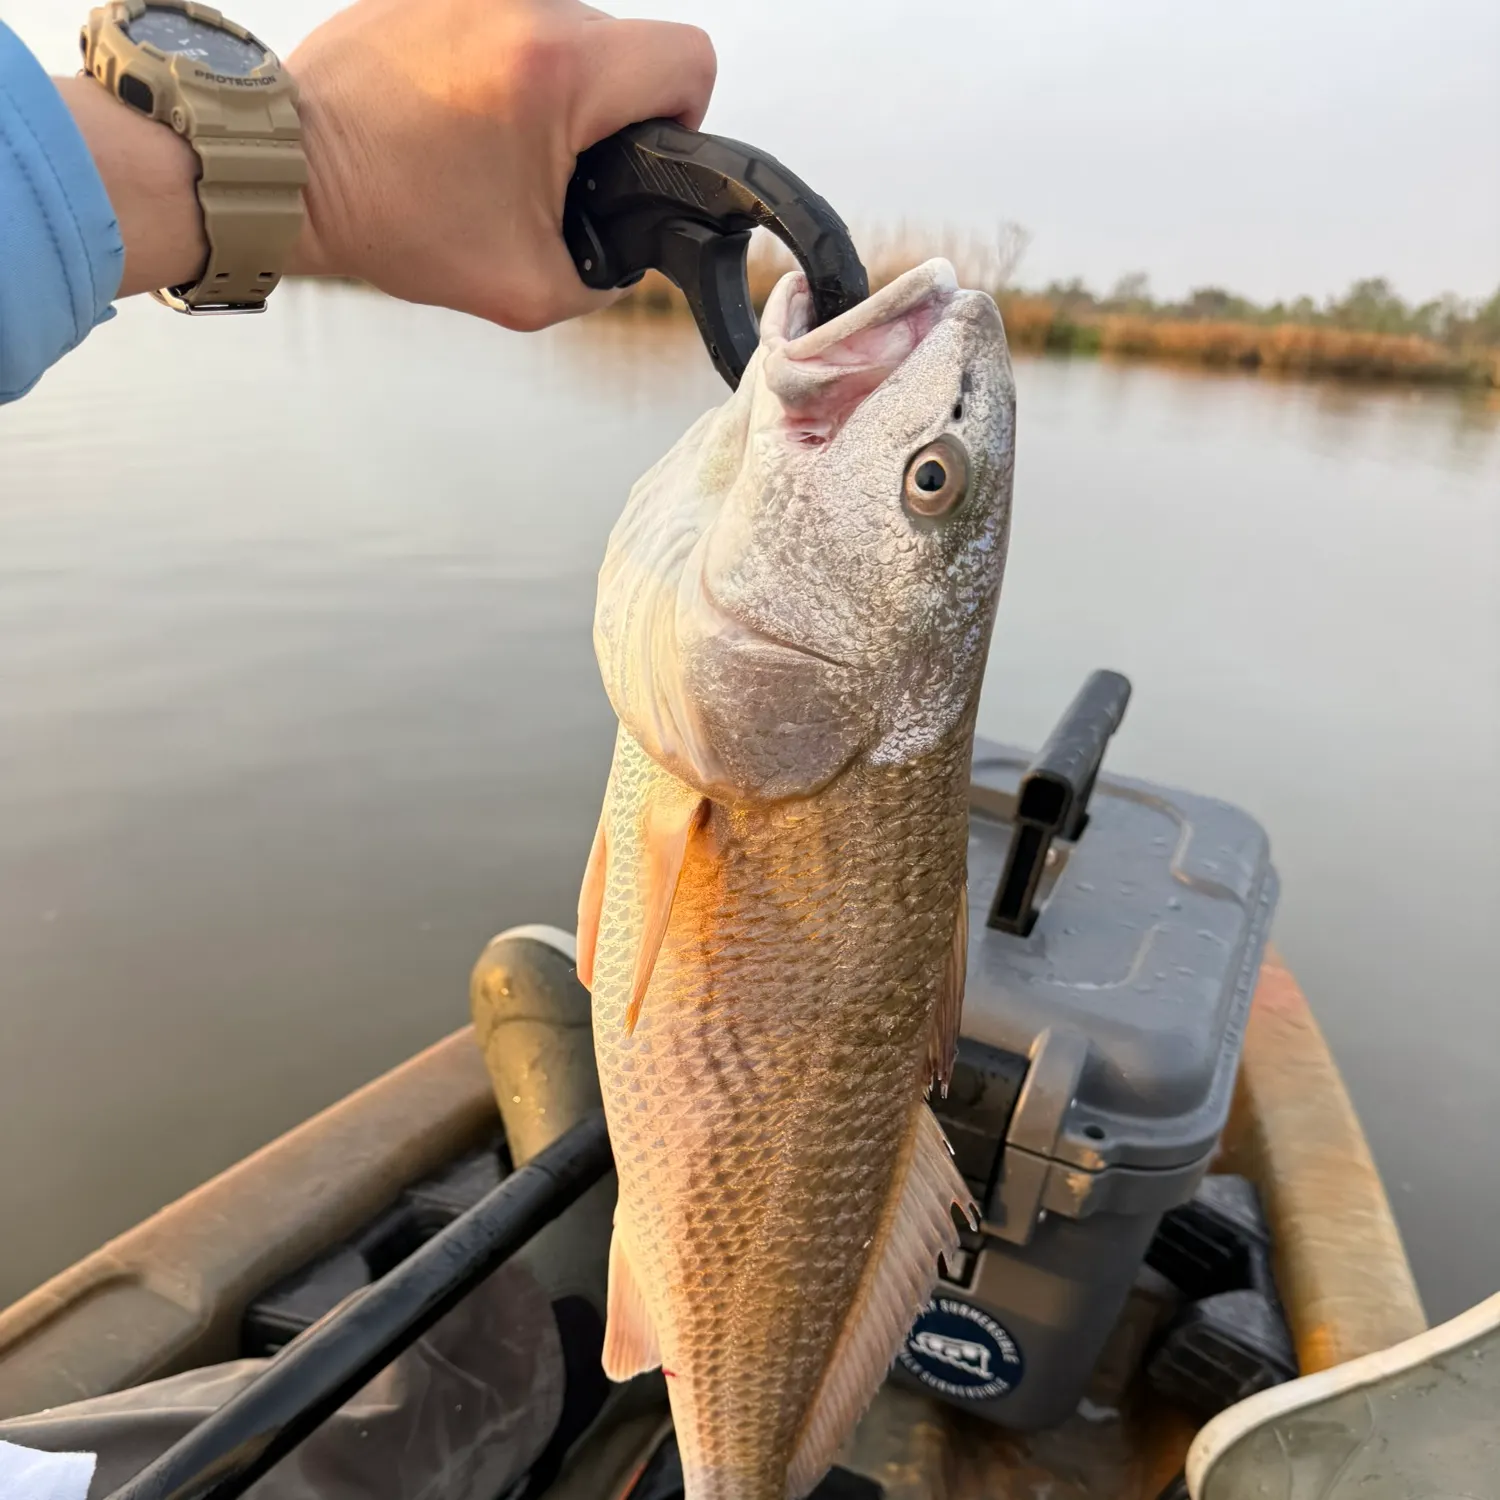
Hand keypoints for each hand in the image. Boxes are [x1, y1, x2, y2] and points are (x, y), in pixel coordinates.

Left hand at [287, 0, 716, 327]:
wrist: (291, 172)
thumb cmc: (392, 220)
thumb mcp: (529, 288)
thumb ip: (607, 278)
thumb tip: (634, 248)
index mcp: (558, 70)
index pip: (688, 60)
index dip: (684, 117)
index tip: (638, 157)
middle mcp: (525, 4)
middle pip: (629, 44)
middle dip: (610, 113)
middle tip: (553, 172)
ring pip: (571, 31)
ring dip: (558, 89)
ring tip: (500, 145)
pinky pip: (512, 22)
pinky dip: (505, 69)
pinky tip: (466, 117)